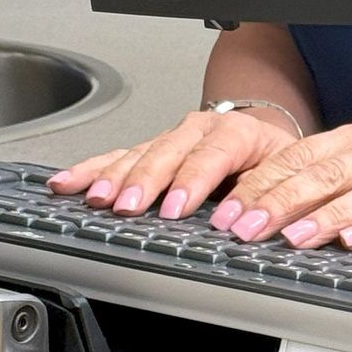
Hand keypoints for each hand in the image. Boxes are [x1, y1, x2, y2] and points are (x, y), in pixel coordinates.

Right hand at [47, 106, 297, 222]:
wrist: (265, 142)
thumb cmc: (274, 164)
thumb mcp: (283, 177)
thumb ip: (265, 196)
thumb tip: (247, 221)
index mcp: (237, 132)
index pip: (213, 153)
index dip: (192, 180)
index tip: (176, 207)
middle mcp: (200, 130)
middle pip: (168, 152)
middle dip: (145, 180)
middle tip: (128, 205)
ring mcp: (172, 139)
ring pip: (138, 154)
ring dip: (114, 177)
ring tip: (97, 198)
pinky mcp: (152, 150)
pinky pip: (117, 156)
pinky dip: (92, 170)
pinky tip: (69, 181)